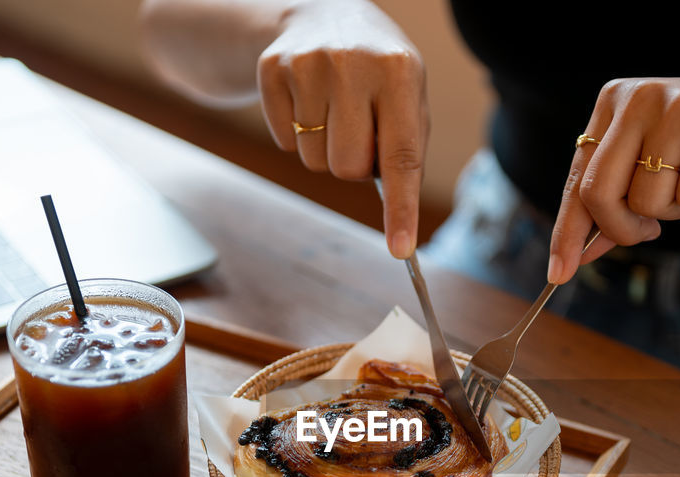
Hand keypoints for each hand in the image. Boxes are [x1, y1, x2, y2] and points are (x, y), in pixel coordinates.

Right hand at [258, 0, 427, 257]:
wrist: (325, 13)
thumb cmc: (378, 74)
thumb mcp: (407, 97)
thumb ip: (406, 151)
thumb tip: (400, 225)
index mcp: (399, 71)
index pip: (401, 156)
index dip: (401, 208)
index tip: (401, 249)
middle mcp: (353, 63)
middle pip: (347, 167)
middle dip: (353, 166)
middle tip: (359, 132)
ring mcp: (307, 63)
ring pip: (314, 160)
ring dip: (324, 150)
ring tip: (334, 112)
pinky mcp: (272, 69)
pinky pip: (284, 143)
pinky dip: (297, 136)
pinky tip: (308, 102)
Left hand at [546, 70, 679, 283]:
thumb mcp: (659, 167)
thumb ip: (618, 200)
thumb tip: (580, 252)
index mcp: (615, 101)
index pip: (579, 179)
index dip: (567, 231)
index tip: (559, 273)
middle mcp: (638, 96)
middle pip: (599, 194)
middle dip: (621, 230)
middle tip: (649, 233)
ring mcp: (676, 105)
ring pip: (647, 203)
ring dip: (675, 210)